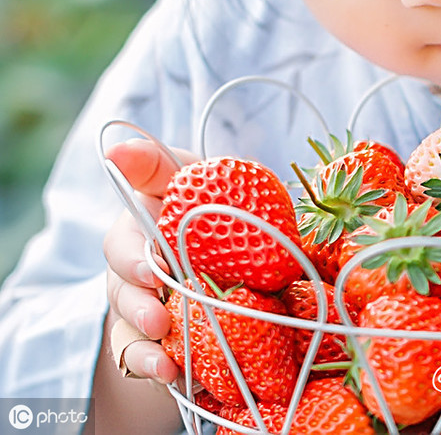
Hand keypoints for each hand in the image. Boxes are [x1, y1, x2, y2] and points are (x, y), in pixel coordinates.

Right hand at [101, 138, 196, 383]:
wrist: (234, 245)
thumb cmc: (204, 203)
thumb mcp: (188, 175)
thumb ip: (157, 165)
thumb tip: (118, 149)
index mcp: (139, 231)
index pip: (122, 244)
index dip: (133, 259)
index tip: (152, 271)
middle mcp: (134, 274)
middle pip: (123, 293)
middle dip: (138, 308)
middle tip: (160, 320)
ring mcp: (146, 308)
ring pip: (133, 332)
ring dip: (146, 349)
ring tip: (166, 363)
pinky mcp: (163, 339)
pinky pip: (152, 359)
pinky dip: (159, 370)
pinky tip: (177, 378)